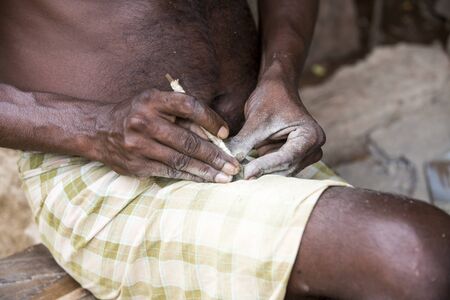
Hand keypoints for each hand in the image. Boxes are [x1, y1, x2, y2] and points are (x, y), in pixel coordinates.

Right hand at [95, 89, 239, 181]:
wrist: (99, 131)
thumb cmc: (136, 114)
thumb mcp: (153, 103)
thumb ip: (180, 113)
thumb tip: (215, 134)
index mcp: (152, 100)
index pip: (189, 106)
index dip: (210, 120)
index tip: (226, 134)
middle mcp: (144, 121)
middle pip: (188, 140)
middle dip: (215, 155)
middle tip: (233, 166)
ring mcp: (139, 145)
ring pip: (181, 160)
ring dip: (206, 170)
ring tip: (224, 177)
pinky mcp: (137, 165)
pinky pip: (169, 171)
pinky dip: (189, 176)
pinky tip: (204, 179)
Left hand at [227, 79, 324, 178]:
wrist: (277, 90)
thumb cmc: (270, 99)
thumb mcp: (256, 119)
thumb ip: (245, 142)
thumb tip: (231, 162)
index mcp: (310, 136)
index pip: (286, 157)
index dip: (265, 166)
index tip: (245, 173)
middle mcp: (313, 149)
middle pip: (286, 168)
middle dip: (262, 172)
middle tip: (238, 177)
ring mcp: (306, 156)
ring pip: (281, 172)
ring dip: (262, 173)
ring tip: (241, 172)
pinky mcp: (295, 159)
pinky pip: (278, 170)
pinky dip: (263, 170)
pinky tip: (248, 170)